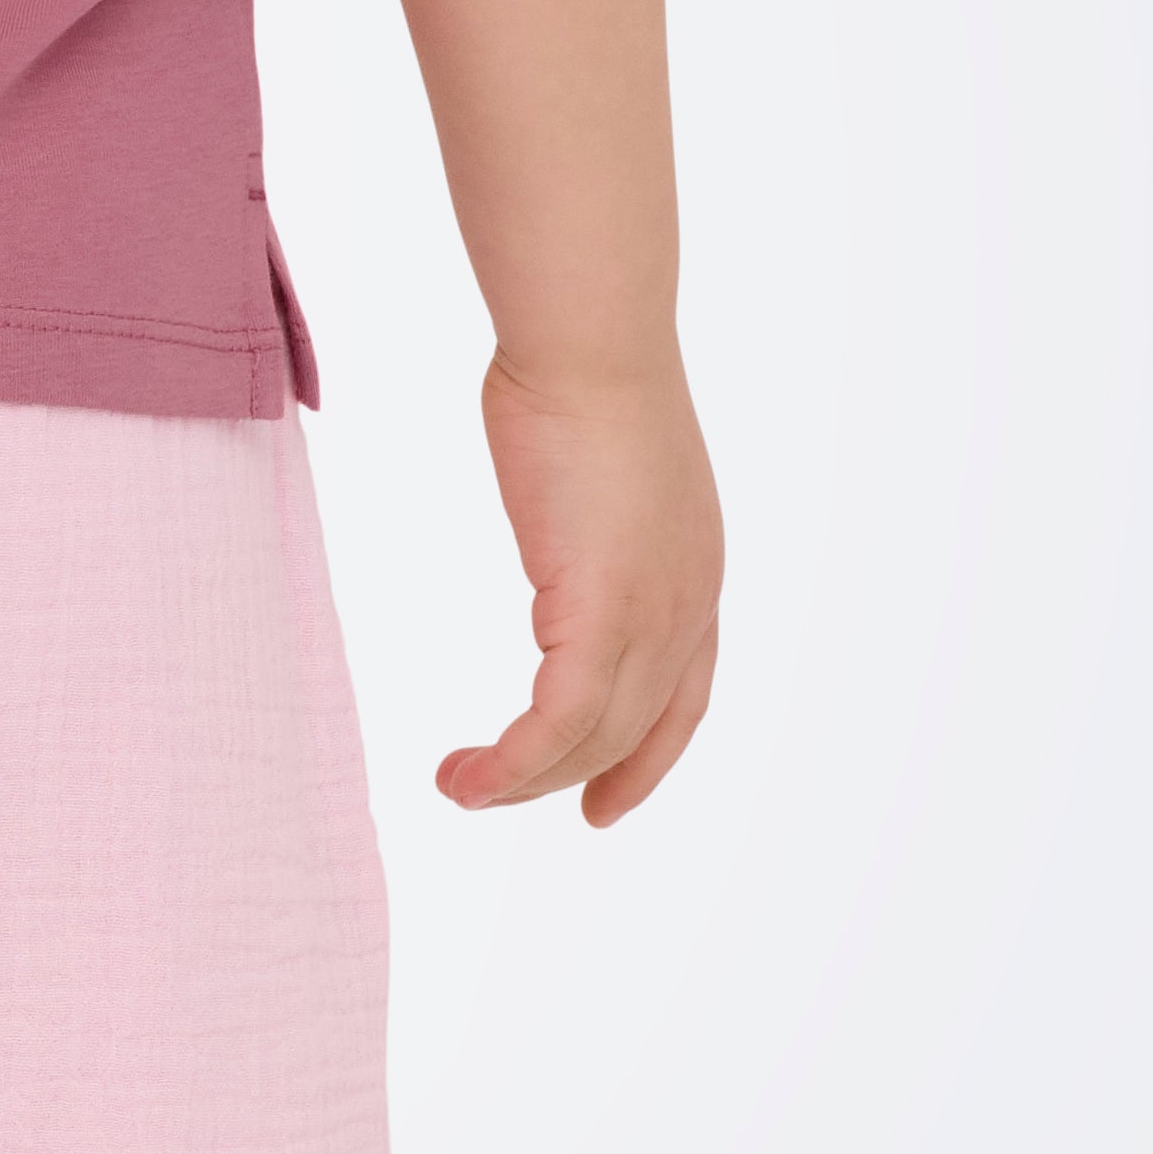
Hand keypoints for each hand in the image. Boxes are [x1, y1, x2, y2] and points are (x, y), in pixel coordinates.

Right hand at [443, 351, 722, 825]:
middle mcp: (688, 608)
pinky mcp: (601, 613)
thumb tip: (566, 518)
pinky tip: (465, 773)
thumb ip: (593, 520)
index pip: (683, 701)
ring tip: (456, 785)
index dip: (645, 761)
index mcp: (695, 576)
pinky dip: (512, 762)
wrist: (589, 345)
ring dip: (521, 778)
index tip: (602, 808)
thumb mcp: (600, 470)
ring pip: (593, 739)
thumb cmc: (581, 376)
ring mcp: (653, 615)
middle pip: (632, 732)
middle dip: (563, 780)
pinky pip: (557, 722)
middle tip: (489, 794)